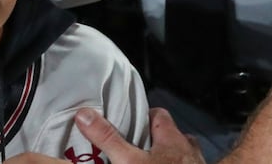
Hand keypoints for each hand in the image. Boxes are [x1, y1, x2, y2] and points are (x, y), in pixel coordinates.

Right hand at [6, 108, 205, 163]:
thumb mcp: (131, 161)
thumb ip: (109, 139)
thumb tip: (82, 113)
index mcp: (172, 137)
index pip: (159, 114)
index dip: (144, 117)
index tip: (129, 123)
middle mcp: (188, 149)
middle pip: (173, 137)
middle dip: (157, 142)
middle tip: (137, 150)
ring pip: (183, 157)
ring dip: (170, 160)